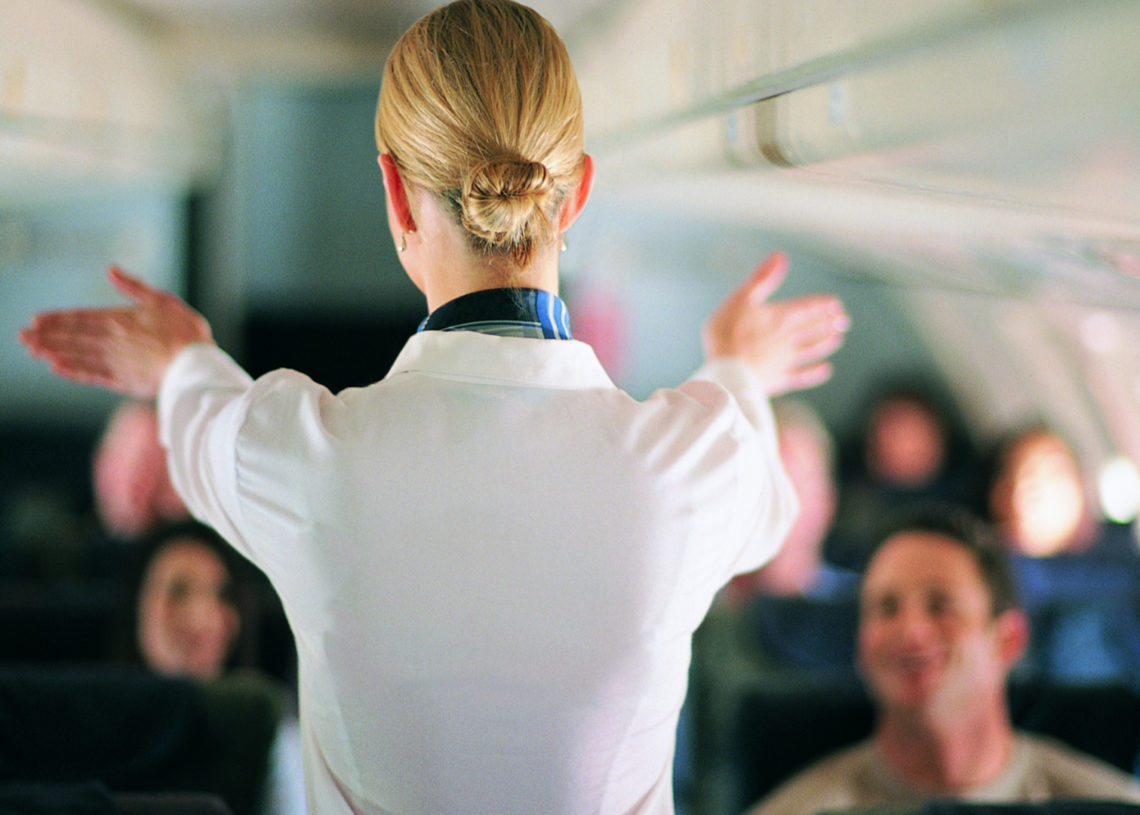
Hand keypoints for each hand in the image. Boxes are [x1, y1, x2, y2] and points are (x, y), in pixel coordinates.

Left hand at [19, 266, 213, 398]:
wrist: (195, 364)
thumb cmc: (185, 332)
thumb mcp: (163, 299)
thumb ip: (134, 287)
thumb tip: (110, 270)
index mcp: (120, 319)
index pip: (80, 317)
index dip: (56, 319)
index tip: (35, 320)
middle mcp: (111, 340)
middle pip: (72, 337)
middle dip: (46, 336)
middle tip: (22, 337)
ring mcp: (115, 361)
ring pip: (76, 355)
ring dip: (52, 352)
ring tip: (32, 352)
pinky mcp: (123, 380)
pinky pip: (91, 375)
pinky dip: (72, 372)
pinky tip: (57, 369)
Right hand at [703, 252, 849, 395]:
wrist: (726, 371)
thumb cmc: (727, 333)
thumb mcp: (741, 298)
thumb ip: (762, 279)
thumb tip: (780, 257)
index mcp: (779, 316)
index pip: (805, 309)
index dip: (821, 306)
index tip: (835, 304)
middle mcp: (787, 338)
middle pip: (812, 328)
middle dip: (828, 323)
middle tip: (843, 320)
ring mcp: (785, 360)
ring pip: (811, 350)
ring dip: (825, 343)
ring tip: (838, 339)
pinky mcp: (779, 379)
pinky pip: (803, 376)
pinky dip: (815, 373)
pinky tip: (826, 370)